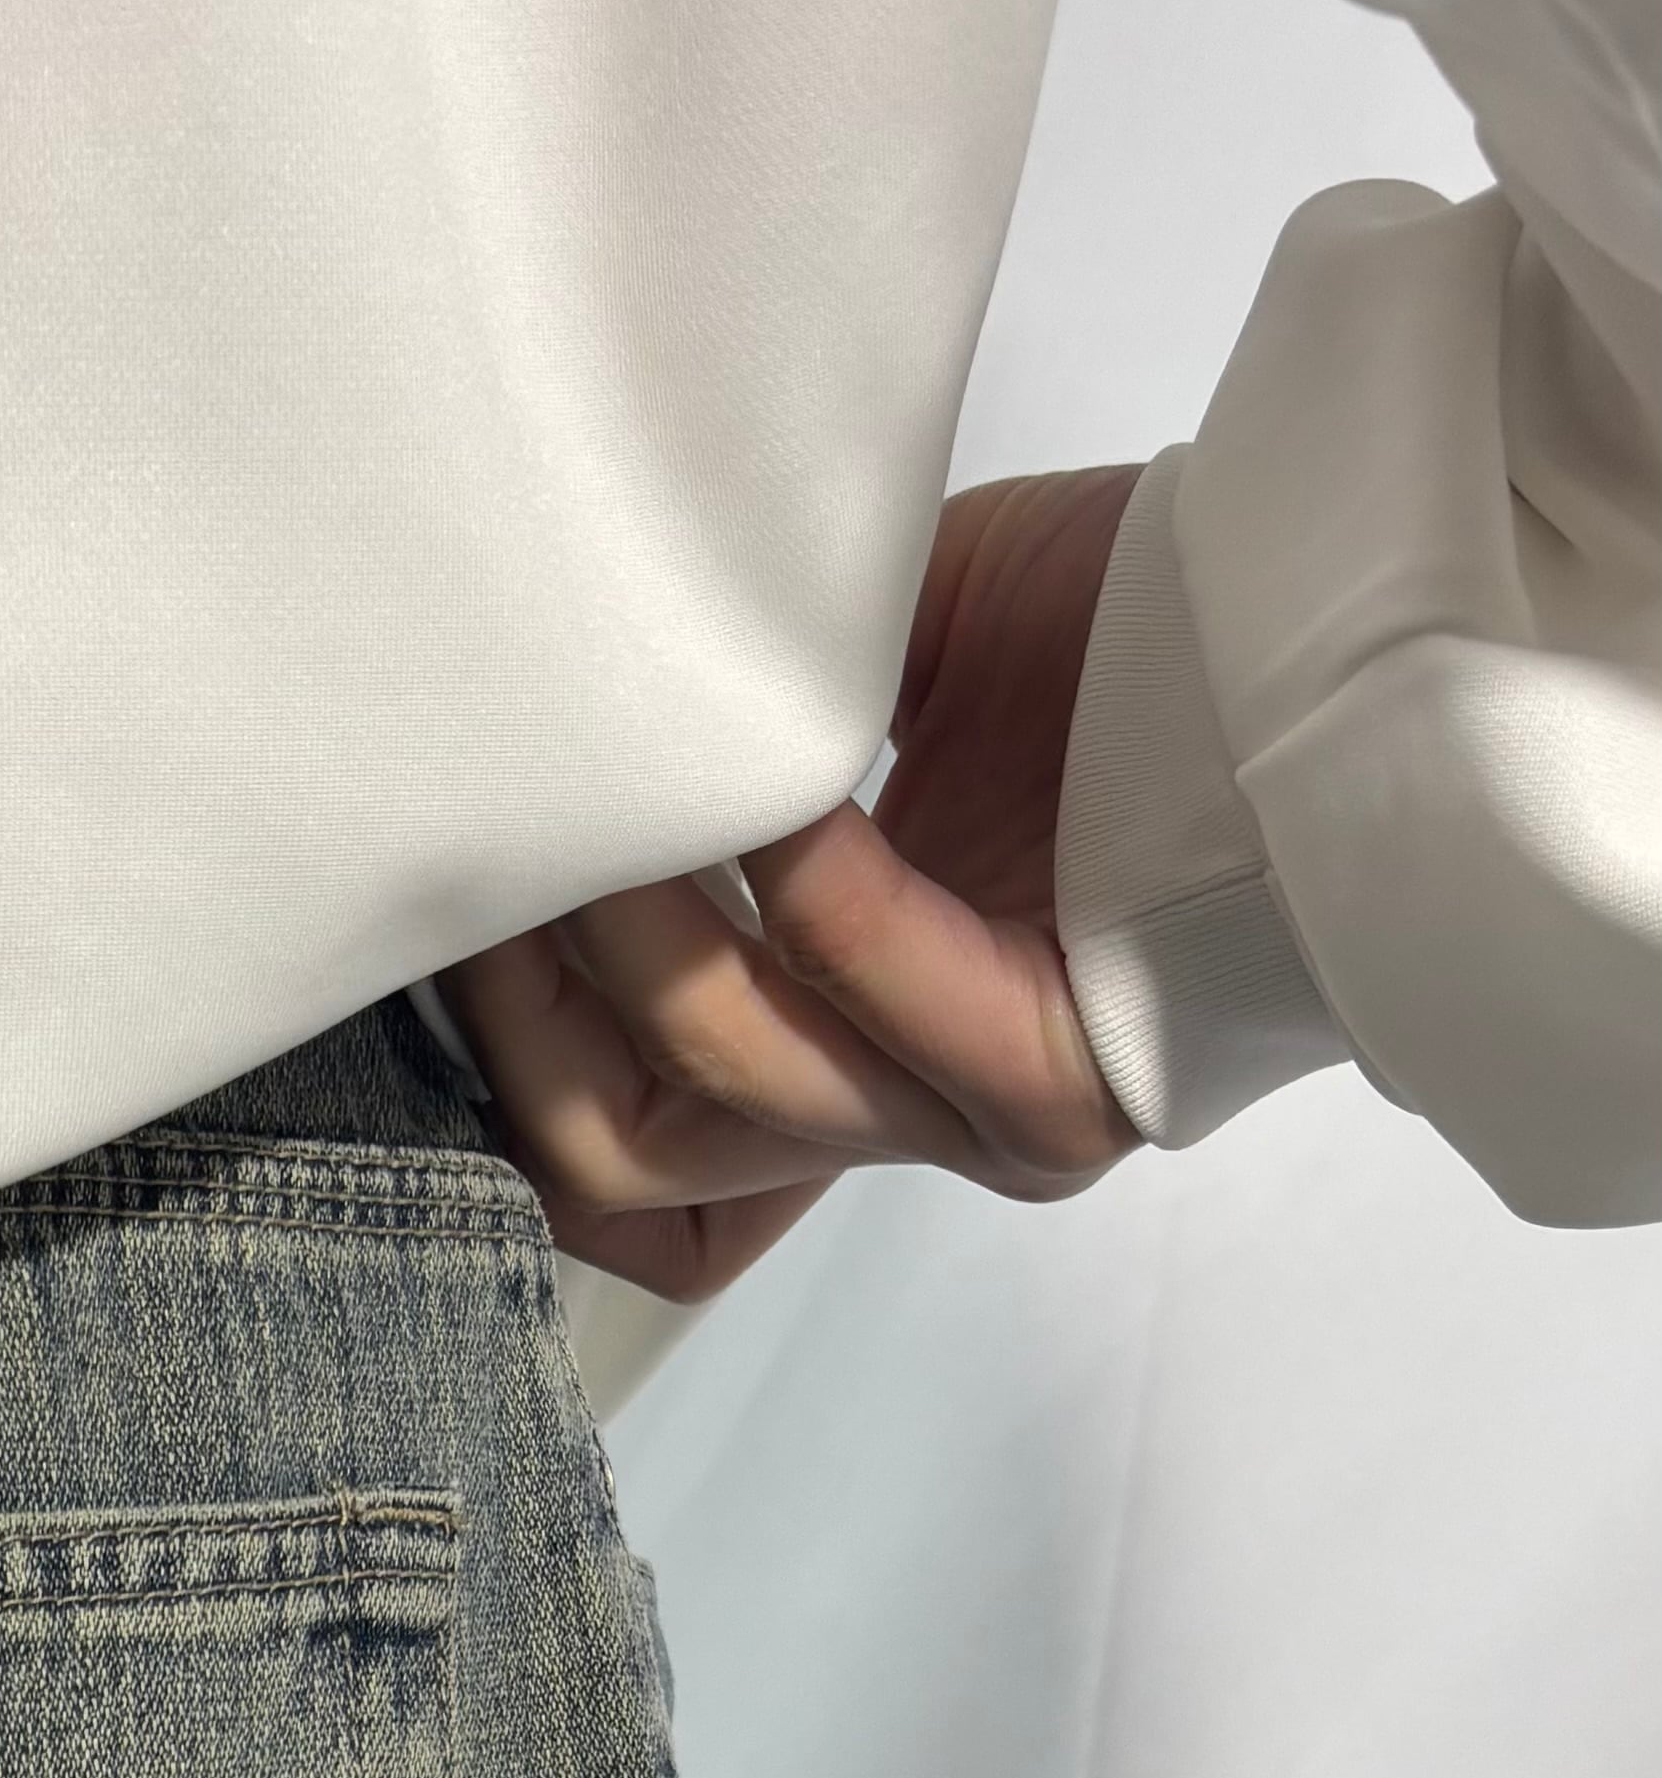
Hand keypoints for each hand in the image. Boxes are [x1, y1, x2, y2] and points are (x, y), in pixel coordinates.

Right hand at [445, 465, 1148, 1300]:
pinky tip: (763, 788)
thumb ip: (721, 746)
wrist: (1332, 621)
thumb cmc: (1125, 640)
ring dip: (633, 919)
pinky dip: (786, 890)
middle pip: (607, 1156)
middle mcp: (897, 1121)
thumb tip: (540, 698)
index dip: (491, 1041)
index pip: (599, 1153)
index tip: (445, 889)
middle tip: (488, 833)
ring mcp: (971, 1121)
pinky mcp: (1053, 1084)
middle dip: (516, 996)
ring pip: (704, 1085)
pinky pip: (855, 999)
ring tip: (613, 775)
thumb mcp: (875, 686)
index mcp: (843, 1056)